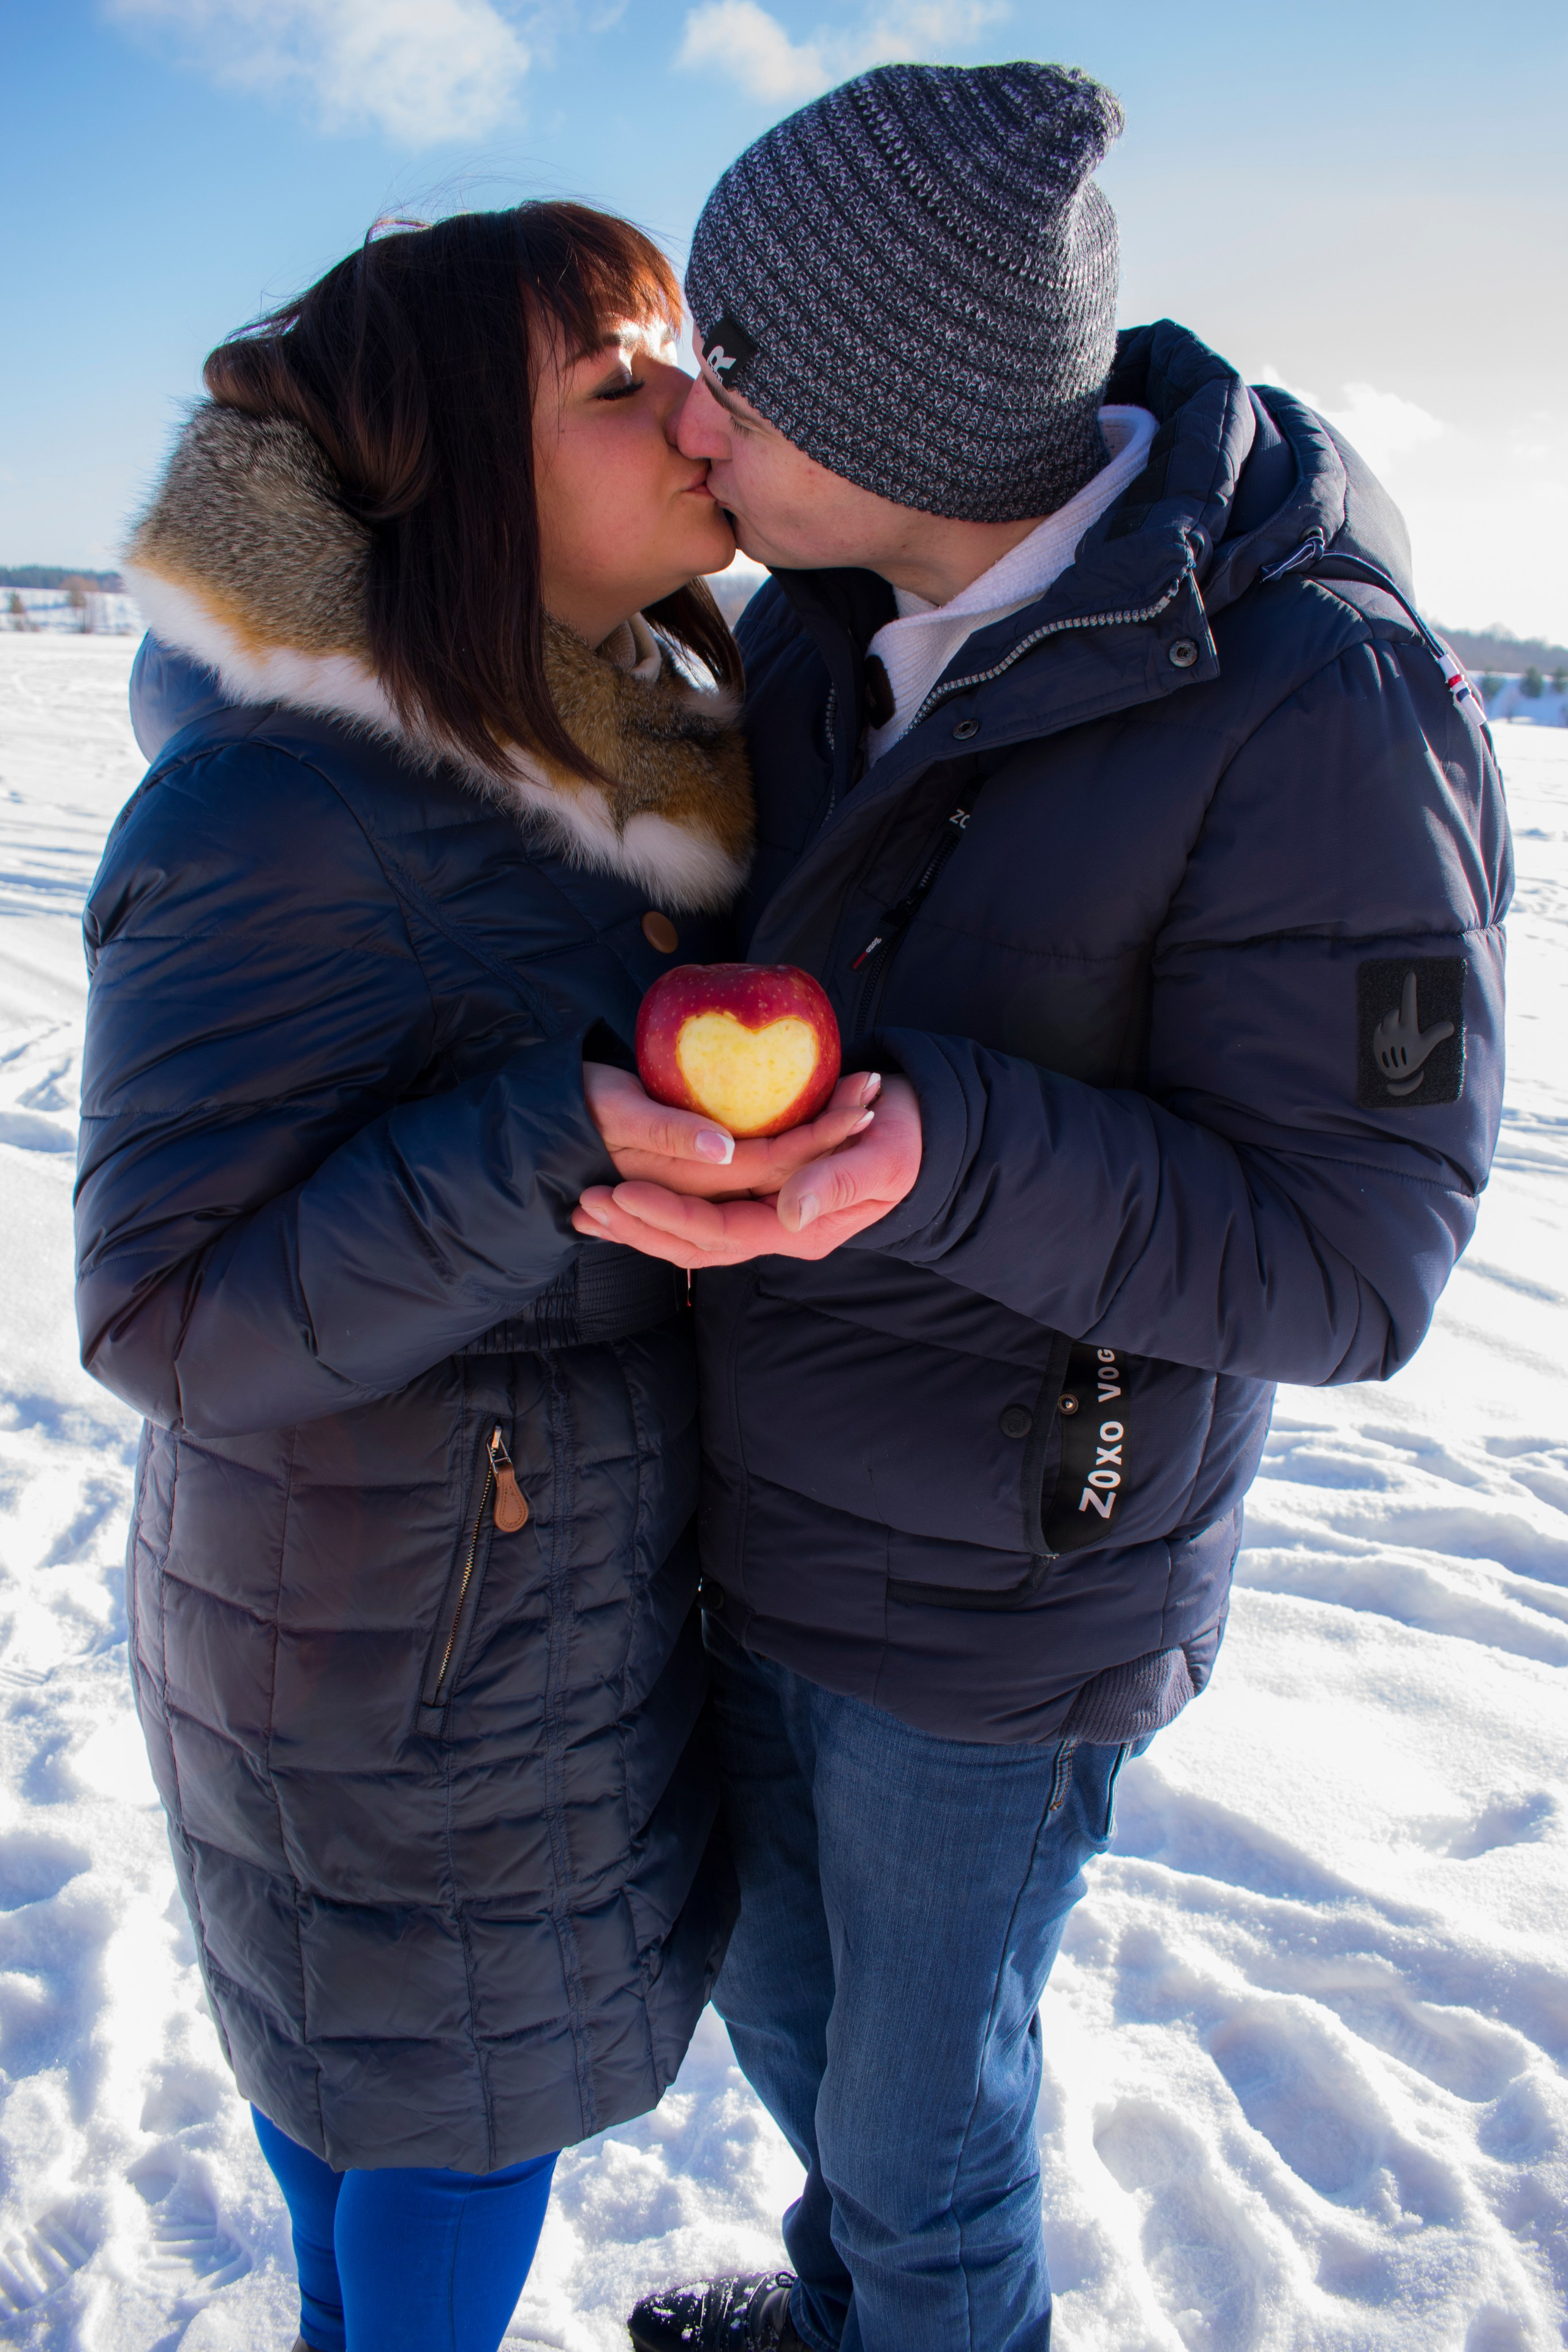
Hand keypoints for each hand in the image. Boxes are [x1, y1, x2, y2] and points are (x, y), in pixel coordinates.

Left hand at [573, 1075, 922, 1267]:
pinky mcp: (758, 1200)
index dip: (670, 1216)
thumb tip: (788, 1211)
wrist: (921, 1130)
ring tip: (586, 1209)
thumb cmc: (908, 1136)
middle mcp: (779, 1232)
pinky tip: (619, 1201)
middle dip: (638, 1229)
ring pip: (690, 1237)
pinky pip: (699, 1215)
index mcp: (803, 1228)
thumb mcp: (886, 1156)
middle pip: (695, 1247)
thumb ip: (839, 1182)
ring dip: (638, 1226)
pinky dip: (656, 1209)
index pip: (722, 1233)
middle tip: (586, 1205)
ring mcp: (767, 1219)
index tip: (623, 1191)